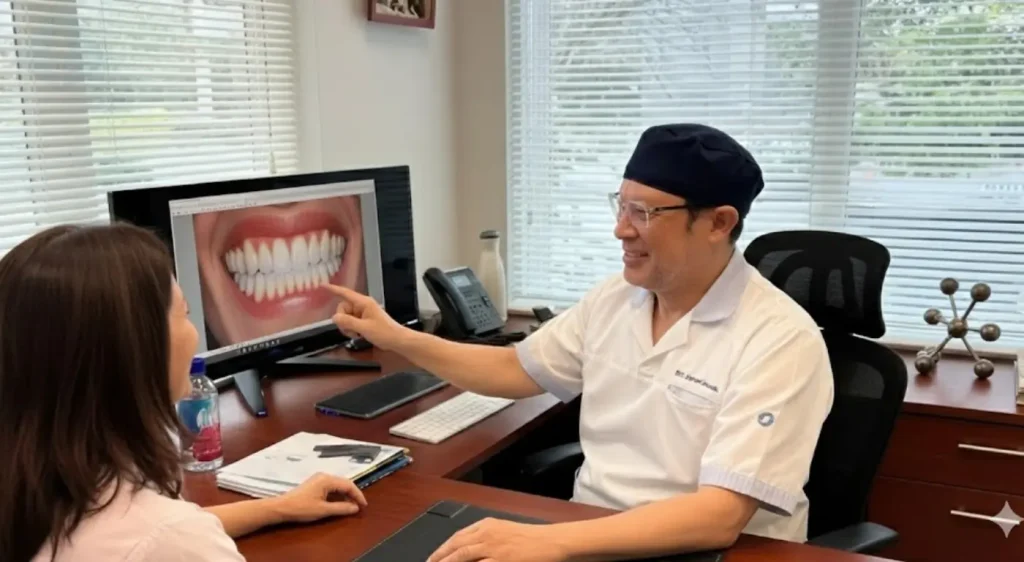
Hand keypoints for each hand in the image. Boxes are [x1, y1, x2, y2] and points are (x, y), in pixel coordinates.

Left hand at [270, 472, 367, 522]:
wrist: (281, 508)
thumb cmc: (302, 508)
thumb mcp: (323, 510)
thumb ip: (341, 508)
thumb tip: (355, 508)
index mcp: (327, 480)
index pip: (349, 485)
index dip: (358, 495)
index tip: (364, 506)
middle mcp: (324, 476)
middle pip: (344, 483)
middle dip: (353, 494)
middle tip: (359, 506)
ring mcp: (319, 479)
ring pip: (338, 485)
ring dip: (345, 494)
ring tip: (351, 506)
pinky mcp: (315, 484)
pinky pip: (331, 487)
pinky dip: (338, 494)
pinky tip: (339, 502)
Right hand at [326, 284, 405, 349]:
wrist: (397, 340)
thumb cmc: (386, 333)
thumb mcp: (364, 328)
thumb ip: (348, 322)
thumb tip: (335, 317)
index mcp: (364, 303)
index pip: (345, 293)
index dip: (333, 289)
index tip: (323, 286)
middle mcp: (363, 306)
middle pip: (343, 308)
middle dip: (343, 320)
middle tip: (350, 330)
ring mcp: (364, 313)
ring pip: (346, 317)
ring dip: (347, 326)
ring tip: (357, 334)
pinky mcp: (364, 320)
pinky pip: (351, 322)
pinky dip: (352, 329)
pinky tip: (359, 335)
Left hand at [427, 518, 569, 561]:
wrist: (551, 541)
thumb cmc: (531, 538)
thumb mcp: (504, 531)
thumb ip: (485, 538)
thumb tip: (466, 549)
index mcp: (486, 525)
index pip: (457, 537)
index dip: (442, 549)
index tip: (432, 558)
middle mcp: (486, 534)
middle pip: (456, 547)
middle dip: (439, 558)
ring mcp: (493, 548)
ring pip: (462, 557)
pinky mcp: (502, 561)